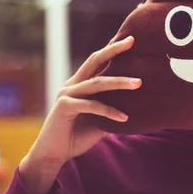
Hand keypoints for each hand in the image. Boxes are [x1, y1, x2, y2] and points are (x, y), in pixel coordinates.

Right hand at [20, 36, 140, 193]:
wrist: (53, 155)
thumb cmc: (77, 136)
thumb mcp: (100, 121)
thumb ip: (112, 110)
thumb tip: (137, 108)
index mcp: (80, 84)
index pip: (97, 61)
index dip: (111, 49)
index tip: (129, 38)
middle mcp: (73, 85)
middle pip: (95, 61)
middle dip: (113, 50)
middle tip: (132, 41)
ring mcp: (67, 94)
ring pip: (97, 83)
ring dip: (120, 82)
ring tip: (139, 83)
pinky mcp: (65, 107)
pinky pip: (92, 106)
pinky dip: (109, 111)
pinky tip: (125, 118)